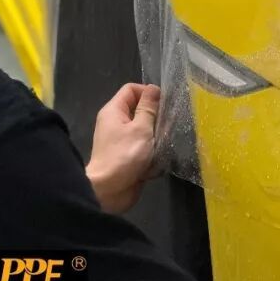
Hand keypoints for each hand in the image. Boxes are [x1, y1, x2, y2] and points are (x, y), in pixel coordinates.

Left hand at [85, 83, 160, 213]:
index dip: (148, 92)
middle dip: (155, 115)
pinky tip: (162, 157)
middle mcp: (115, 123)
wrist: (108, 191)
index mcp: (114, 111)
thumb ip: (149, 108)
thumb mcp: (141, 128)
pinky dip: (152, 151)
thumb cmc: (125, 155)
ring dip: (157, 135)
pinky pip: (143, 147)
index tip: (164, 102)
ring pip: (144, 129)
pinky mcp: (127, 156)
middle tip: (171, 122)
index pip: (131, 89)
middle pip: (138, 109)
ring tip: (169, 140)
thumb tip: (154, 89)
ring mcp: (121, 140)